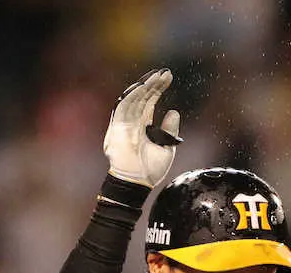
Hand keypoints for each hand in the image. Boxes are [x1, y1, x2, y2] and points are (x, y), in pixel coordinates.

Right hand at [103, 68, 180, 187]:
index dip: (158, 89)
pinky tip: (143, 85)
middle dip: (153, 84)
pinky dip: (133, 95)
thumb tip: (173, 111)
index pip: (149, 102)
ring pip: (133, 99)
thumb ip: (170, 130)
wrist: (137, 182)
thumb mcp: (167, 147)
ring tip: (157, 76)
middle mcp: (132, 123)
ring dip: (145, 86)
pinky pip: (123, 106)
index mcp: (142, 127)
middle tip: (165, 72)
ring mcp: (124, 125)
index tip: (168, 77)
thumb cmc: (150, 170)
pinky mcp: (116, 128)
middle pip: (142, 98)